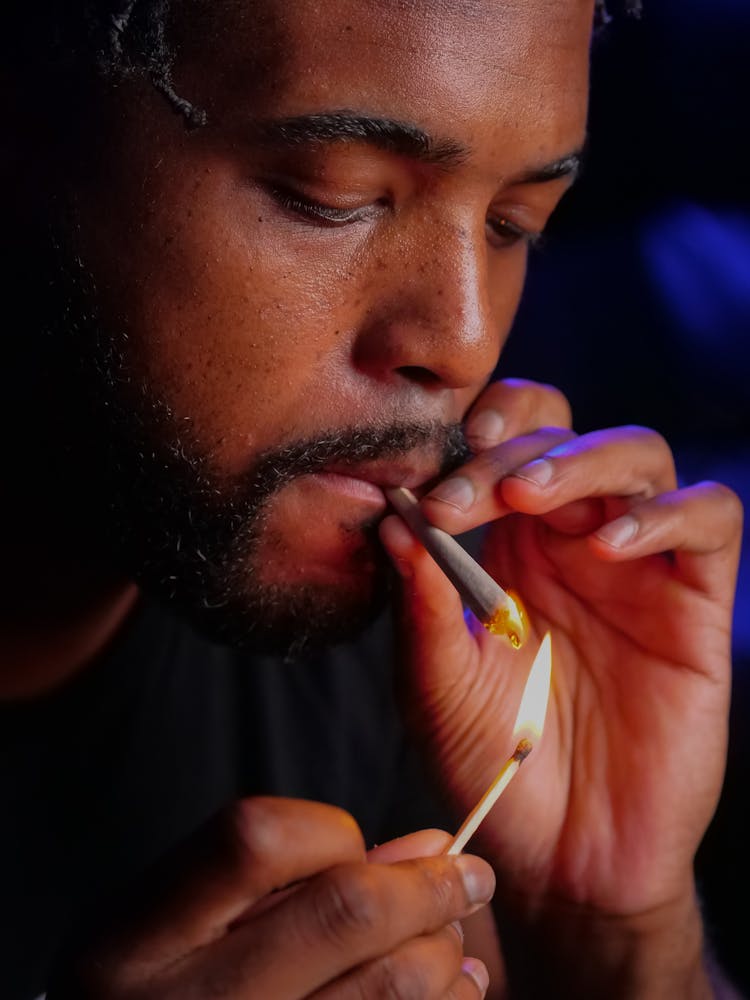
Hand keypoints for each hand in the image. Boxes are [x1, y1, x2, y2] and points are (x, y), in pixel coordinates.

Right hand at [48, 798, 493, 998]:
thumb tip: (430, 845)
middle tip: (471, 877)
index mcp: (134, 940)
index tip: (369, 849)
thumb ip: (289, 878)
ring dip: (443, 956)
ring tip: (457, 943)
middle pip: (343, 914)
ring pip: (385, 989)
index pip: (256, 840)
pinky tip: (452, 993)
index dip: (330, 833)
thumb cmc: (163, 994)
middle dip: (428, 887)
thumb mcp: (181, 928)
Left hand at [380, 379, 741, 990]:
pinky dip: (665, 515)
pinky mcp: (695, 602)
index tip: (429, 477)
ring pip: (638, 455)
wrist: (565, 853)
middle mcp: (571, 540)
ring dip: (582, 459)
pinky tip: (609, 547)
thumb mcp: (436, 682)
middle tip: (466, 491)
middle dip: (514, 447)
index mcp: (507, 544)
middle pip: (564, 431)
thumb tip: (392, 518)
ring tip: (530, 496)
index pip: (502, 444)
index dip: (473, 437)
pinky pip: (709, 521)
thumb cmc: (494, 763)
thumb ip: (422, 602)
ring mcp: (637, 565)